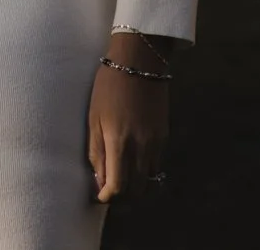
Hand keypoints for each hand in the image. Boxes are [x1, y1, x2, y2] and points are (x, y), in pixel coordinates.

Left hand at [87, 30, 177, 203]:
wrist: (140, 61)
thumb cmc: (108, 86)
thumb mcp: (94, 118)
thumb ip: (96, 152)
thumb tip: (99, 182)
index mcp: (120, 141)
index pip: (118, 187)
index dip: (108, 197)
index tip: (99, 196)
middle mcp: (142, 147)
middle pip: (137, 190)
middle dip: (122, 198)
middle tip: (109, 193)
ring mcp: (157, 143)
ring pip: (149, 181)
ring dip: (135, 187)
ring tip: (121, 181)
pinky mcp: (165, 137)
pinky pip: (156, 166)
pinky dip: (145, 173)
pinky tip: (133, 165)